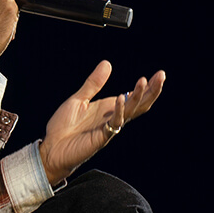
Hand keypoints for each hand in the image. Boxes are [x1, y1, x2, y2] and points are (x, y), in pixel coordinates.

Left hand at [39, 60, 165, 184]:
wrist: (51, 148)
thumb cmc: (64, 126)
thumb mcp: (78, 99)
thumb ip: (93, 84)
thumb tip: (107, 63)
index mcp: (108, 108)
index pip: (133, 96)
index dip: (147, 86)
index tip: (159, 74)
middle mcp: (113, 117)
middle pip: (139, 104)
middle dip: (151, 90)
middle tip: (162, 75)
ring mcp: (109, 128)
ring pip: (131, 112)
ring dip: (138, 97)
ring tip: (144, 81)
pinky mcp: (101, 138)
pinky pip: (114, 123)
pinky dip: (118, 111)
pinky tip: (120, 99)